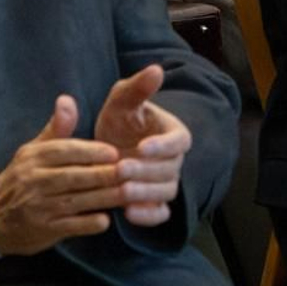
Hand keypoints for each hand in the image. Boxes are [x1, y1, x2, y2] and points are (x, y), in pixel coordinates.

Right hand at [0, 95, 123, 255]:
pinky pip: (70, 226)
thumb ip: (57, 128)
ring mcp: (38, 208)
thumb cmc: (23, 177)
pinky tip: (106, 220)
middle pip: (73, 177)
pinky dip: (88, 224)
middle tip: (130, 171)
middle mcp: (34, 181)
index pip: (65, 151)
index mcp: (34, 158)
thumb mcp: (34, 150)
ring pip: (76, 201)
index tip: (115, 152)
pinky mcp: (44, 230)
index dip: (91, 151)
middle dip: (103, 174)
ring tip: (128, 192)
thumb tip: (67, 99)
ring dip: (104, 198)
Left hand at [93, 65, 192, 226]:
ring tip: (121, 191)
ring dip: (145, 194)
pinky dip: (148, 216)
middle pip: (170, 169)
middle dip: (146, 170)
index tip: (142, 146)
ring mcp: (166, 183)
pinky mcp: (155, 204)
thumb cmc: (119, 121)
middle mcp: (174, 161)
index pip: (179, 141)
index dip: (162, 146)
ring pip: (165, 192)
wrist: (107, 149)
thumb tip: (155, 69)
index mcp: (173, 133)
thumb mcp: (121, 101)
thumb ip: (137, 88)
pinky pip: (159, 214)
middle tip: (120, 169)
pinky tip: (128, 214)